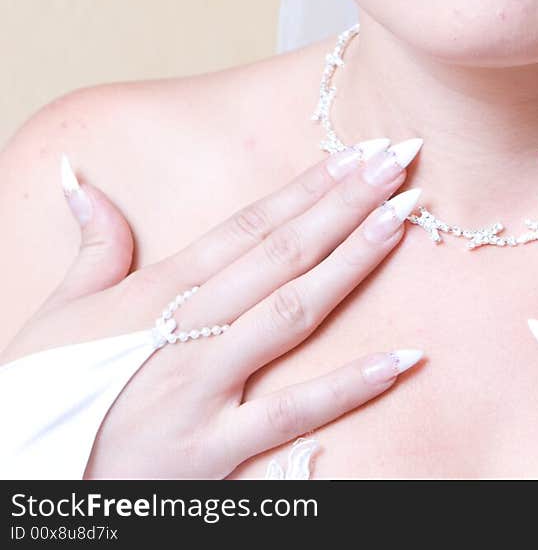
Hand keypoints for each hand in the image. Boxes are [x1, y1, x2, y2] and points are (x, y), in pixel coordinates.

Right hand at [0, 137, 425, 478]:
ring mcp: (201, 392)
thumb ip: (92, 245)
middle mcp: (186, 333)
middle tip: (398, 160)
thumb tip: (77, 175)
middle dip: (344, 203)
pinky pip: (290, 415)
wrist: (19, 481)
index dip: (307, 186)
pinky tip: (400, 359)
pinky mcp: (212, 454)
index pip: (249, 225)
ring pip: (290, 315)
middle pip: (280, 254)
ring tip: (403, 221)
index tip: (357, 151)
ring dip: (351, 265)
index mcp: (158, 292)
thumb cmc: (42, 398)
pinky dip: (347, 389)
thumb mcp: (59, 314)